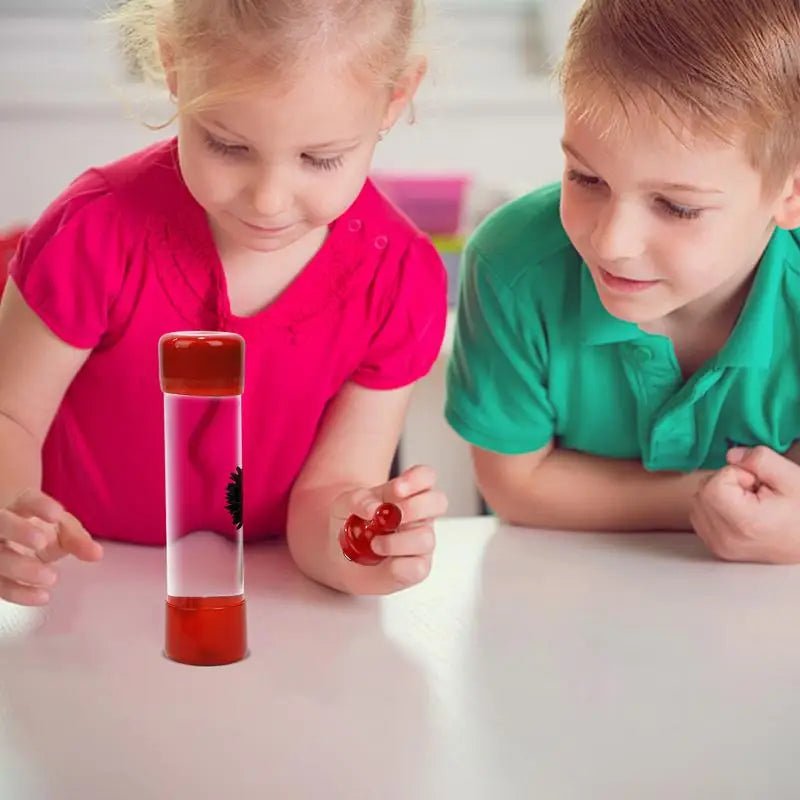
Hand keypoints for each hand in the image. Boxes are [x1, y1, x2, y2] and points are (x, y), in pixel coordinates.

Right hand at [0, 489, 102, 605]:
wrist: (17, 541)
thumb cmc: (40, 530)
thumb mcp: (62, 530)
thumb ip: (78, 540)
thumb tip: (96, 554)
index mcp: (20, 507)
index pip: (26, 500)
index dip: (39, 505)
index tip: (56, 514)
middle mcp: (0, 525)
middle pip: (1, 523)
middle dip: (19, 531)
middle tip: (42, 543)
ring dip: (21, 568)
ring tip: (52, 577)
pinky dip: (19, 593)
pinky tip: (42, 597)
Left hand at [331, 465, 447, 593]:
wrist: (341, 556)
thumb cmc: (350, 524)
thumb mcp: (343, 505)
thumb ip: (358, 500)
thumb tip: (373, 509)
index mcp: (408, 493)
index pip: (426, 476)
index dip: (417, 479)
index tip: (396, 489)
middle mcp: (420, 515)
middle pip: (438, 502)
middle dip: (413, 508)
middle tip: (388, 518)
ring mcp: (422, 541)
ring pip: (425, 538)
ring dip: (395, 542)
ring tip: (374, 544)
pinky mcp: (418, 567)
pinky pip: (417, 567)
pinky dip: (397, 565)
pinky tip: (384, 562)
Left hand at [690, 447, 799, 563]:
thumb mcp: (792, 477)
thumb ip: (759, 459)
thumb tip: (730, 455)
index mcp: (743, 523)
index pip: (712, 485)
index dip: (733, 475)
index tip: (755, 484)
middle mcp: (725, 538)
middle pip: (702, 492)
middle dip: (725, 483)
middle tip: (754, 493)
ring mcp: (718, 546)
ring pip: (697, 502)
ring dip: (718, 495)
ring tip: (749, 504)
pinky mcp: (715, 547)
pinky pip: (698, 516)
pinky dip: (714, 507)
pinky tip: (739, 512)